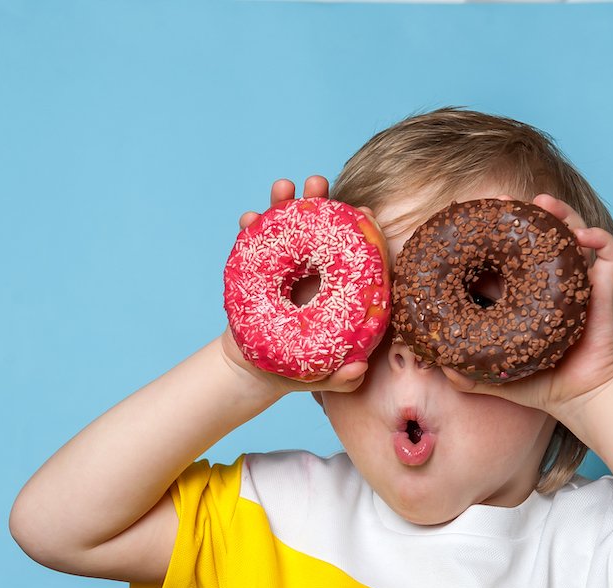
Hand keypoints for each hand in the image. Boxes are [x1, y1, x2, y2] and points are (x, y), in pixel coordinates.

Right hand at [224, 175, 378, 396]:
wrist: (254, 370)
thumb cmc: (296, 371)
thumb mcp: (319, 376)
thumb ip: (340, 378)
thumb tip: (357, 370)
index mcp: (339, 289)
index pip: (355, 254)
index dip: (361, 233)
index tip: (364, 214)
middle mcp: (315, 270)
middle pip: (321, 229)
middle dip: (320, 202)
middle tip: (317, 184)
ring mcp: (288, 266)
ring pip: (288, 228)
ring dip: (285, 203)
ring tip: (283, 187)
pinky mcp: (261, 268)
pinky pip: (256, 243)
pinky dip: (252, 227)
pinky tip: (248, 219)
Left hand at [440, 193, 612, 419]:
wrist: (579, 398)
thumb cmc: (539, 385)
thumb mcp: (494, 377)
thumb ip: (466, 374)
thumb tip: (438, 366)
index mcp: (521, 294)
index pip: (504, 255)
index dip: (491, 235)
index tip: (475, 219)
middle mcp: (548, 281)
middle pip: (538, 234)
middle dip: (523, 213)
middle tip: (503, 200)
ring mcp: (577, 281)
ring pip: (572, 234)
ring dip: (560, 214)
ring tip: (544, 203)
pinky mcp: (603, 289)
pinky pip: (609, 256)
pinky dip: (600, 240)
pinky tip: (583, 236)